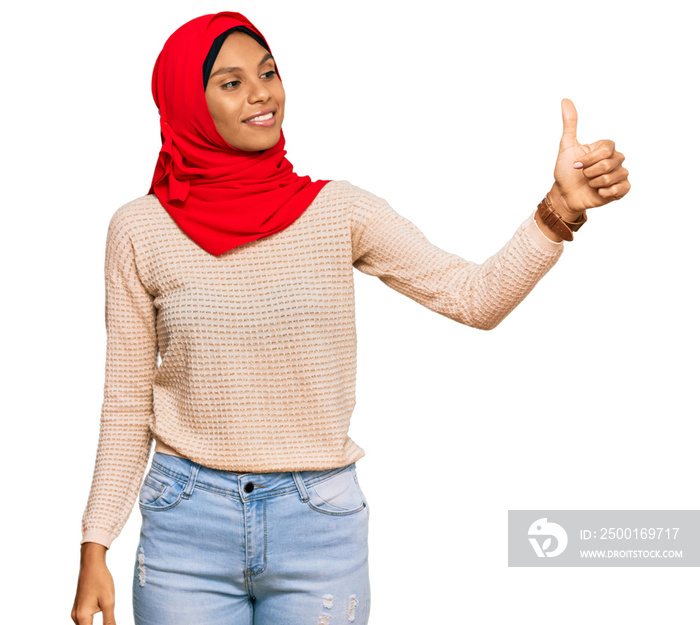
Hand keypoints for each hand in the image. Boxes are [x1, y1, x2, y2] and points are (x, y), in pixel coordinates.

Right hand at [71, 544, 116, 624]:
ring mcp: (76, 612)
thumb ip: (109, 620)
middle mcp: (76, 617)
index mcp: (83, 617)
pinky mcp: (79, 608)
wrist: (91, 564)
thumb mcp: (108, 601)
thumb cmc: (100, 580)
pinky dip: (91, 623)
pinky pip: (84, 621)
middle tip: (110, 622)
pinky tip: (103, 619)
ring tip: (108, 620)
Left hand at [550, 99, 630, 220]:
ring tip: (590, 184)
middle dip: (589, 172)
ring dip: (594, 183)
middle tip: (583, 176)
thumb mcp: (566, 146)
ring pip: (611, 177)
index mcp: (606, 148)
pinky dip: (605, 192)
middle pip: (608, 164)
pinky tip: (598, 192)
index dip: (588, 160)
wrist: (565, 195)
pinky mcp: (622, 189)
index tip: (576, 165)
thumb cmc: (565, 171)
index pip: (606, 150)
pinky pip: (620, 189)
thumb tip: (565, 100)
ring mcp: (620, 173)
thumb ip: (570, 124)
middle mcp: (616, 158)